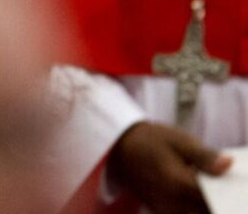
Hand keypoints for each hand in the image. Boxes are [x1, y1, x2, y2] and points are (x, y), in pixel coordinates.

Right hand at [107, 120, 230, 213]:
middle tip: (202, 175)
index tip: (220, 178)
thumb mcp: (178, 140)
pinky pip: (185, 213)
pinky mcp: (162, 213)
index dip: (225, 191)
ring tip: (192, 180)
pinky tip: (187, 188)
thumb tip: (227, 165)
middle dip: (215, 198)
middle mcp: (172, 204)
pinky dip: (193, 205)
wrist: (118, 146)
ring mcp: (166, 211)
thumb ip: (204, 156)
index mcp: (179, 184)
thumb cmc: (150, 140)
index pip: (216, 199)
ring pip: (197, 213)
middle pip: (208, 210)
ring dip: (202, 202)